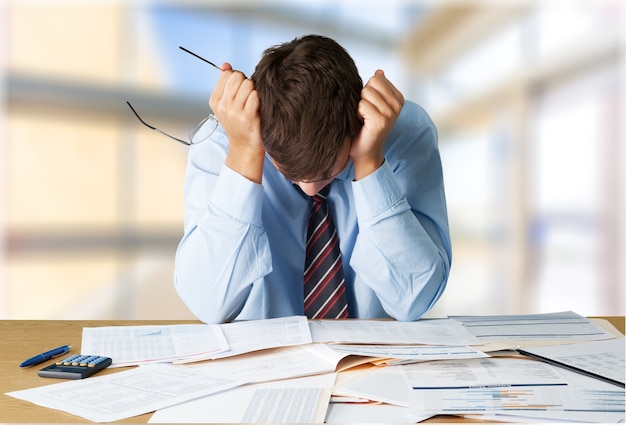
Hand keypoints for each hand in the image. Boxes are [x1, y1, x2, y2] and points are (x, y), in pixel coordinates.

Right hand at [209, 63, 264, 183]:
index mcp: (215, 100)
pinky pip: (255, 96)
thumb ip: (225, 83)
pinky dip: (259, 100)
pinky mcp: (247, 117)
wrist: (244, 147)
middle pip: (237, 77)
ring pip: (248, 84)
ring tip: (253, 102)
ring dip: (254, 90)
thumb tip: (225, 65)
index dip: (237, 77)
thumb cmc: (238, 123)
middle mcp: (223, 106)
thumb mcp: (226, 104)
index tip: (240, 89)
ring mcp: (234, 112)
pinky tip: (258, 108)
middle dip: (246, 81)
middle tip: (249, 94)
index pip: (227, 74)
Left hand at [350, 70, 403, 179]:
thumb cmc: (366, 127)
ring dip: (359, 106)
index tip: (370, 107)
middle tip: (366, 113)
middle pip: (372, 83)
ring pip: (366, 93)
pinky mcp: (381, 121)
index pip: (377, 78)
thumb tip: (379, 71)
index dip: (368, 91)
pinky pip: (362, 105)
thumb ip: (378, 88)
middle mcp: (397, 105)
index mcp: (398, 98)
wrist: (365, 152)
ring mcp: (390, 113)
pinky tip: (362, 124)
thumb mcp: (375, 104)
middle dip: (363, 97)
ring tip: (364, 118)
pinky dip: (357, 114)